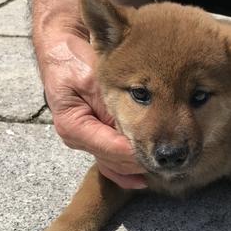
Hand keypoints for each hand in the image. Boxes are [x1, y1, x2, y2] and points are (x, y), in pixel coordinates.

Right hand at [37, 33, 147, 188]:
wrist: (62, 53)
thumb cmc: (75, 62)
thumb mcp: (91, 79)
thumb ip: (108, 104)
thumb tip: (129, 129)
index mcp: (74, 126)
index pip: (110, 147)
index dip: (134, 152)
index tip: (157, 152)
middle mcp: (78, 139)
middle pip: (114, 160)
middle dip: (139, 161)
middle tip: (168, 162)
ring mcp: (85, 140)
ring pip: (114, 163)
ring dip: (136, 167)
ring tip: (162, 168)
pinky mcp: (93, 137)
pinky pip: (110, 159)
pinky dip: (126, 168)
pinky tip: (143, 177)